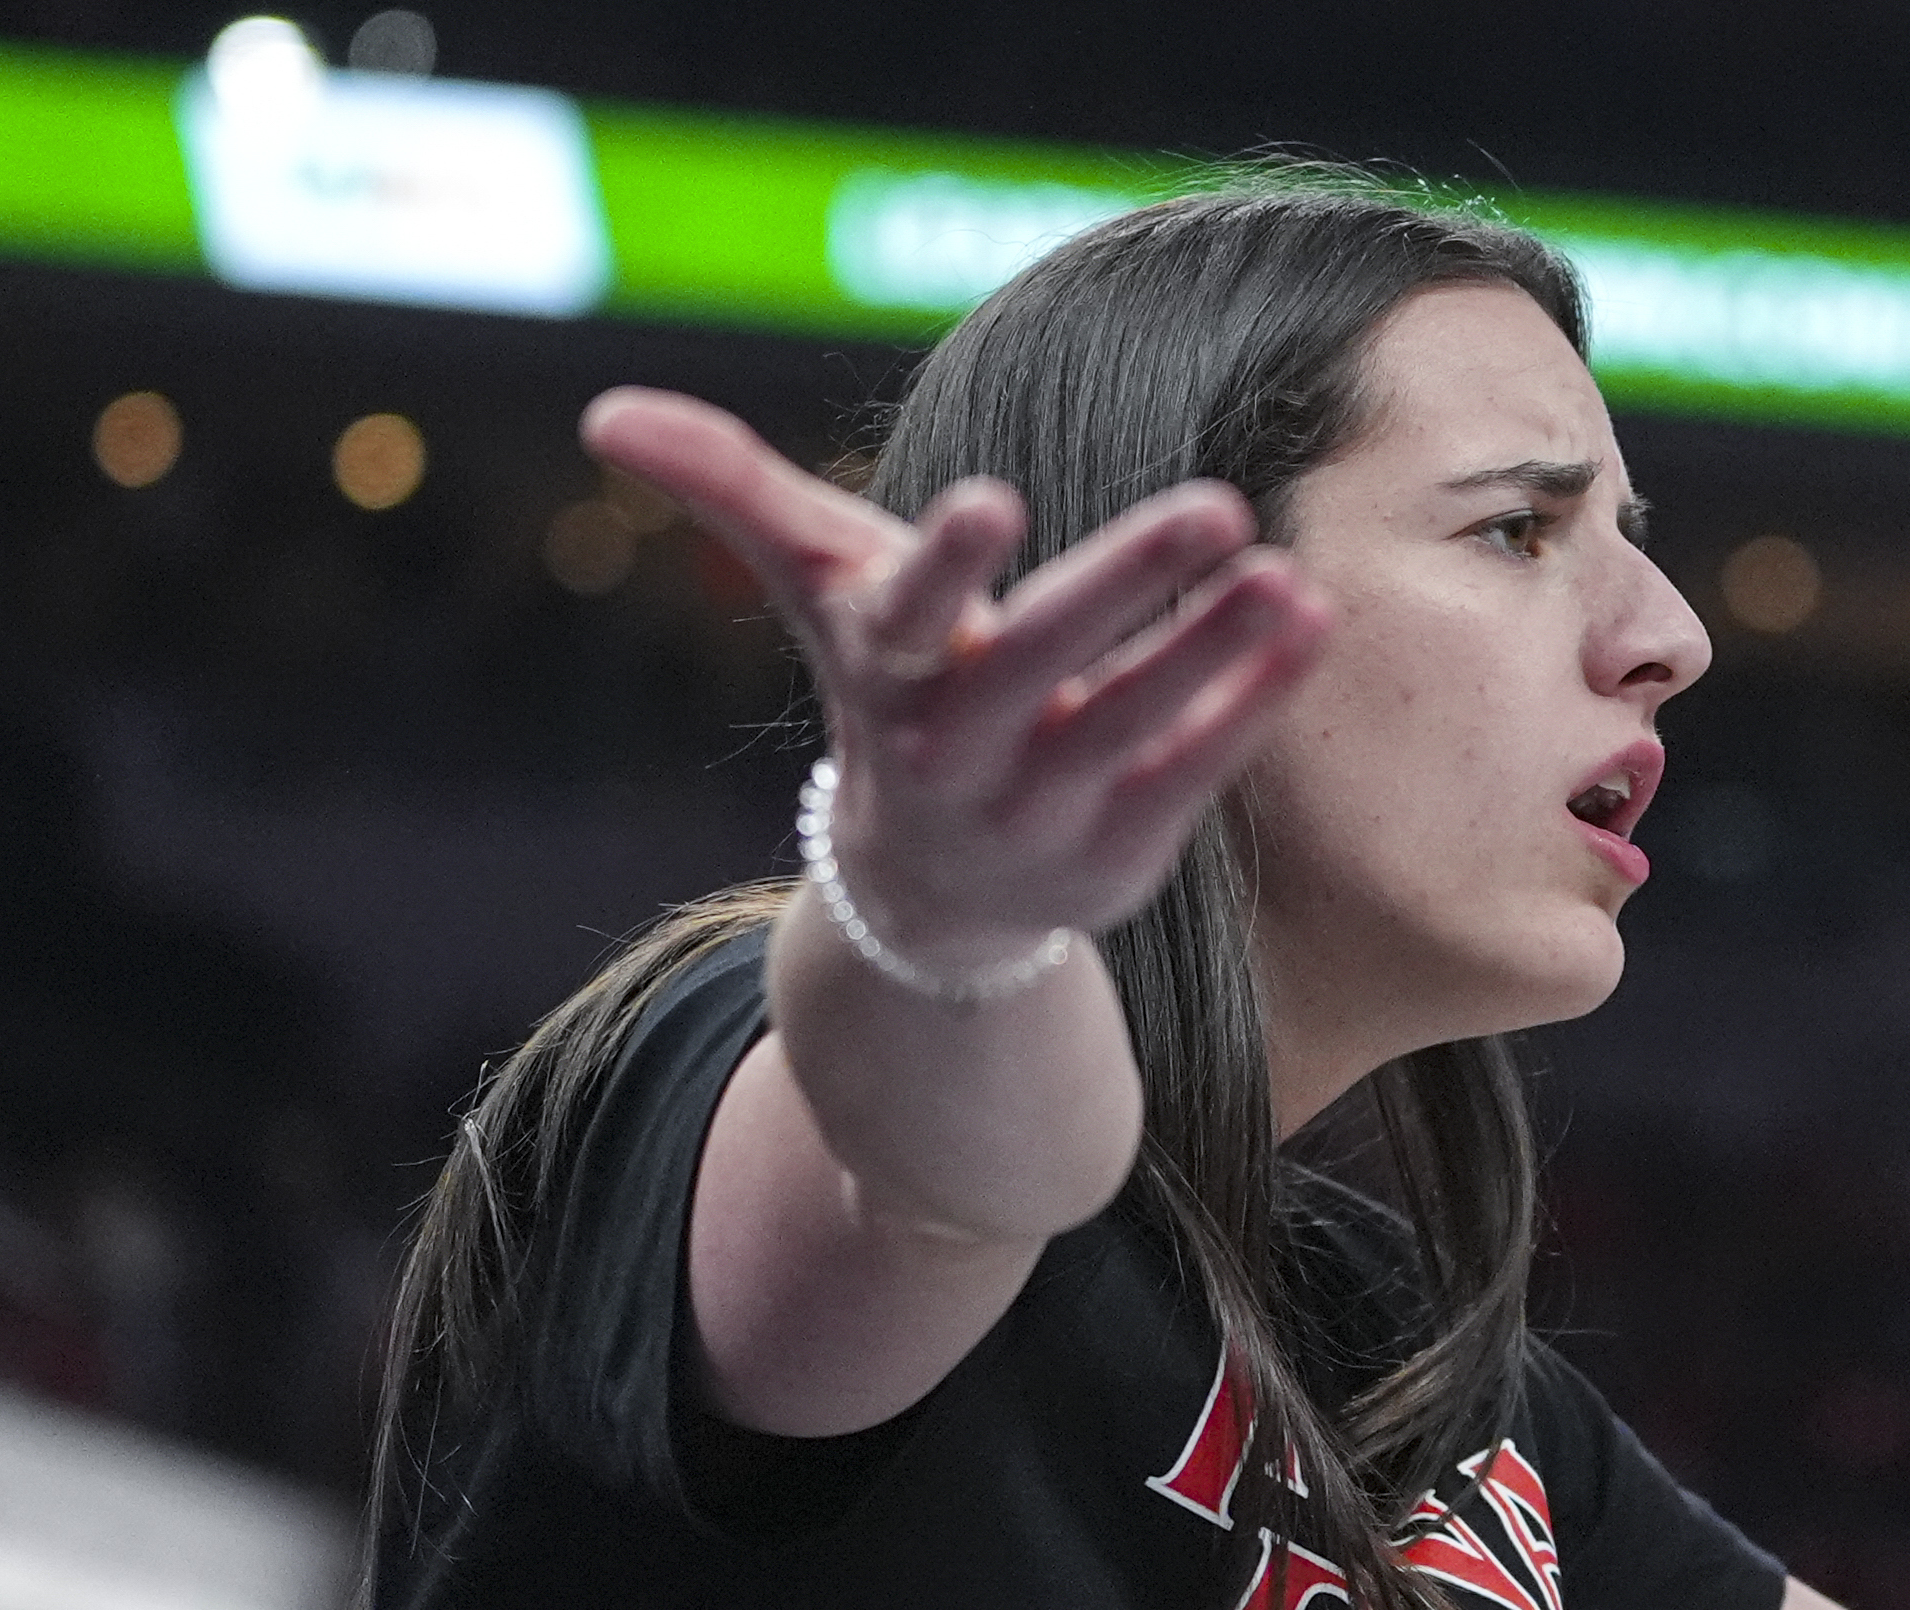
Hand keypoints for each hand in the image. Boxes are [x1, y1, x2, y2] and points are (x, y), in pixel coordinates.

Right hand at [580, 386, 1333, 970]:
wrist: (929, 898)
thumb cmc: (887, 695)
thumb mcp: (817, 593)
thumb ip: (729, 490)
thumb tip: (600, 411)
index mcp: (886, 676)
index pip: (905, 617)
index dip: (943, 566)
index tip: (992, 500)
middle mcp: (958, 752)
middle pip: (1038, 666)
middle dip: (1124, 588)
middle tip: (1217, 506)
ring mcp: (1041, 811)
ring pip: (1131, 727)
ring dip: (1214, 650)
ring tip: (1286, 574)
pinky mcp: (1119, 850)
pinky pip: (1193, 773)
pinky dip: (1252, 701)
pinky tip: (1309, 622)